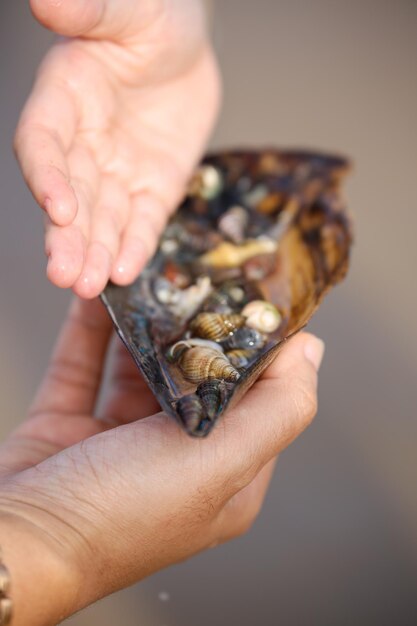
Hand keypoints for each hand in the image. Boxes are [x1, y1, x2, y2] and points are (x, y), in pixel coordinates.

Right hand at [0, 298, 322, 625]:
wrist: (16, 542)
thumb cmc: (121, 512)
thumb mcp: (218, 464)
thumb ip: (277, 409)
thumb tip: (311, 351)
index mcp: (223, 474)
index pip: (257, 399)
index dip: (259, 348)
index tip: (255, 294)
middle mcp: (176, 458)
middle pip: (194, 376)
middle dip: (195, 325)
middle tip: (199, 271)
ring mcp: (118, 441)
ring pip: (138, 366)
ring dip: (141, 322)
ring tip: (149, 273)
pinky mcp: (68, 424)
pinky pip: (85, 364)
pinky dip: (92, 328)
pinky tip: (100, 293)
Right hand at [15, 0, 220, 297]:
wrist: (187, 46)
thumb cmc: (152, 17)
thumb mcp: (128, 8)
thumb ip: (91, 9)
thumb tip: (48, 0)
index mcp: (65, 99)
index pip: (44, 144)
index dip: (47, 177)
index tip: (59, 208)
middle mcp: (85, 143)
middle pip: (72, 196)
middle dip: (69, 236)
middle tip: (66, 275)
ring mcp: (118, 170)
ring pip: (103, 219)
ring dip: (95, 252)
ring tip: (90, 286)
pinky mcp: (152, 188)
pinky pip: (143, 222)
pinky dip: (135, 246)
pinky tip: (126, 271)